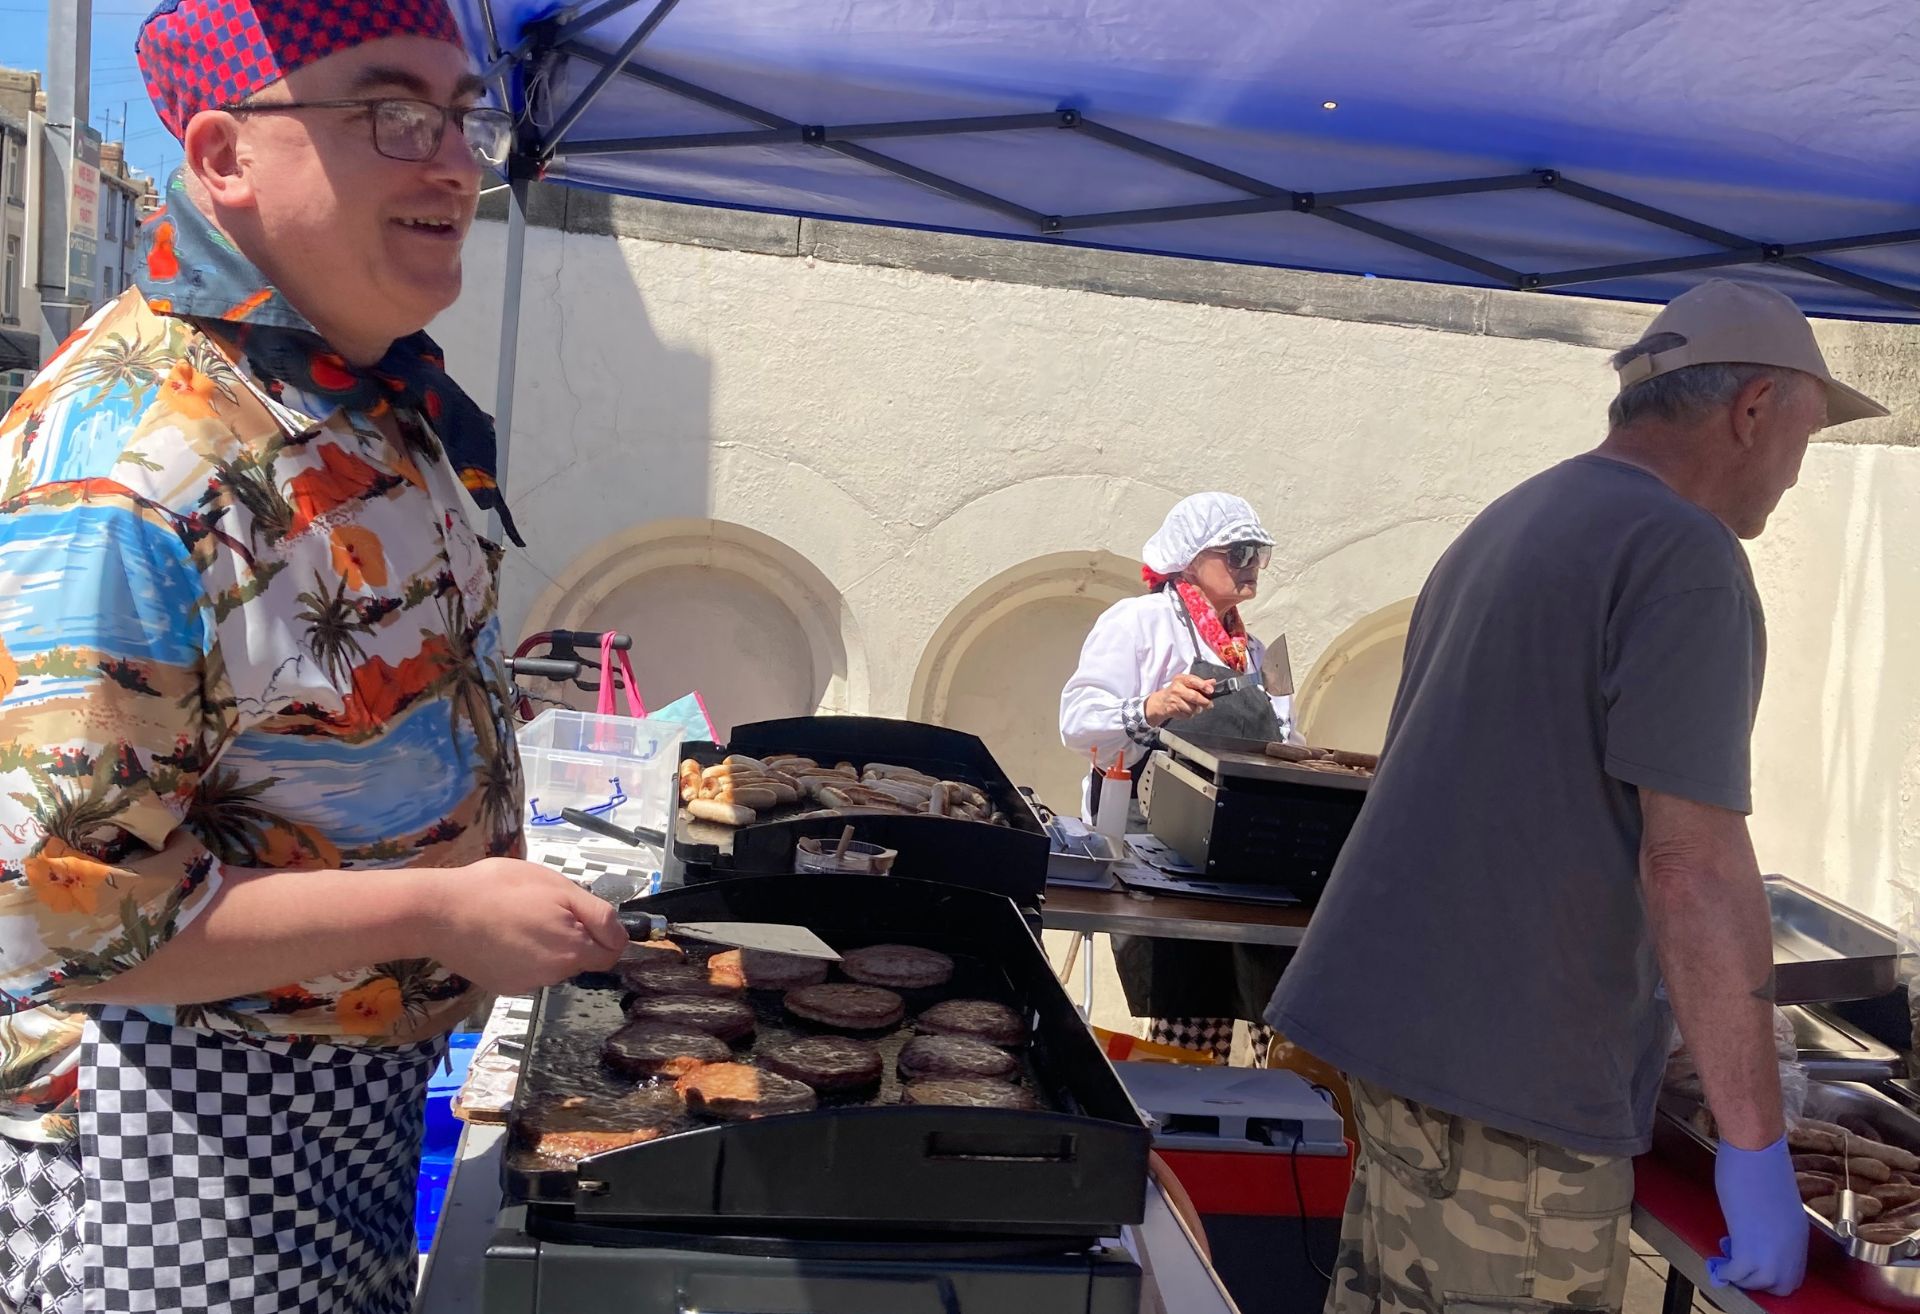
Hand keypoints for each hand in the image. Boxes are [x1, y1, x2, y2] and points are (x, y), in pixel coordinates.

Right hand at [422, 859, 627, 993]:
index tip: (584, 912)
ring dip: (546, 944)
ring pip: (553, 963)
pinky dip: (521, 954)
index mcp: (573, 952)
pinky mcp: (502, 986)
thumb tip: (620, 935)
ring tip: (517, 917)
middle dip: (573, 935)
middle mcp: (553, 976)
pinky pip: (527, 968)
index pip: (611, 953)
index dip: (605, 931)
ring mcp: (525, 984)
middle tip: (544, 907)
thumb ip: (597, 914)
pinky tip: (500, 933)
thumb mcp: (559, 887)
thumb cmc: (501, 890)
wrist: (440, 913)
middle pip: (581, 958)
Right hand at [1144, 674, 1214, 725]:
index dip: (1203, 685)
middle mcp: (1176, 688)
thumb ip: (1200, 683)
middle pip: (1194, 696)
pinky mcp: (1172, 710)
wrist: (1160, 702)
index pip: (1193, 680)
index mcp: (1180, 679)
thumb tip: (1213, 682)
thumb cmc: (1176, 691)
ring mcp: (1173, 700)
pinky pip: (1187, 714)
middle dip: (1204, 702)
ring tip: (1193, 707)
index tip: (1211, 691)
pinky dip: (1189, 714)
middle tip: (1209, 705)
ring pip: (1192, 707)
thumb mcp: (1186, 684)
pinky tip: (1185, 711)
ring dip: (1196, 709)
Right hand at [1709, 1135, 1807, 1295]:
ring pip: (1758, 1284)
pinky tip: (1716, 1262)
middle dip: (1757, 1281)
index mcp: (1798, 1236)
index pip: (1792, 1274)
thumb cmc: (1762, 1165)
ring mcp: (1772, 1249)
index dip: (1771, 1275)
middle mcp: (1791, 1248)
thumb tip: (1755, 1231)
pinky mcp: (1749, 1245)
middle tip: (1737, 1266)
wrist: (1755, 1150)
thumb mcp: (1775, 1204)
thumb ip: (1770, 1225)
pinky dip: (1725, 1272)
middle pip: (1779, 1285)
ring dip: (1739, 1277)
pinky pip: (1736, 1273)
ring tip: (1724, 1263)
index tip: (1753, 1265)